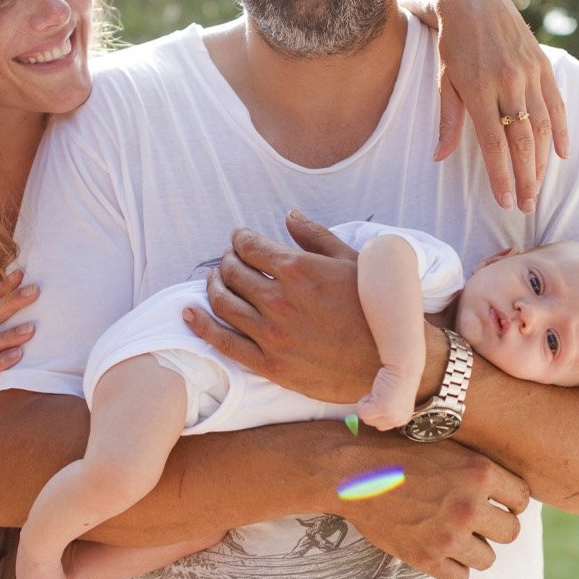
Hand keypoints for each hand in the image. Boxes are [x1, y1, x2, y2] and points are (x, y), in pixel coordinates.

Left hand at [187, 211, 376, 402]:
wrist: (389, 362)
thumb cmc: (375, 309)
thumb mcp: (352, 262)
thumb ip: (315, 236)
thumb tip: (289, 215)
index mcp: (299, 270)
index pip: (250, 246)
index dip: (240, 239)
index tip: (239, 238)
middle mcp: (279, 300)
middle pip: (233, 272)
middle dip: (227, 260)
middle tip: (229, 259)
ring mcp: (271, 334)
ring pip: (223, 302)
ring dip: (213, 285)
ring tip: (215, 280)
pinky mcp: (269, 364)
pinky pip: (222, 341)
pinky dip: (200, 324)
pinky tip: (188, 313)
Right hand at [332, 435, 528, 578]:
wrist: (351, 470)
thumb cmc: (398, 451)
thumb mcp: (445, 445)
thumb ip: (477, 465)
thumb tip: (506, 485)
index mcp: (479, 471)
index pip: (522, 499)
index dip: (510, 501)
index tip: (496, 501)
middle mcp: (469, 505)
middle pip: (511, 533)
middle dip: (496, 527)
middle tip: (477, 520)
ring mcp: (448, 535)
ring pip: (488, 559)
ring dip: (475, 549)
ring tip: (456, 535)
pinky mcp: (425, 557)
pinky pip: (460, 578)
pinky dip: (454, 568)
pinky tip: (440, 550)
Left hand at [429, 0, 568, 213]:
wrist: (475, 1)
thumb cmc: (453, 45)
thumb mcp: (444, 80)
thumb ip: (448, 120)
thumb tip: (439, 157)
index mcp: (479, 89)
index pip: (494, 144)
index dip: (501, 176)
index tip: (505, 201)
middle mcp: (508, 83)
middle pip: (523, 141)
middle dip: (526, 178)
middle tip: (526, 206)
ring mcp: (529, 73)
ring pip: (543, 127)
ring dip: (543, 162)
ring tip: (539, 189)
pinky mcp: (543, 65)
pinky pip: (558, 104)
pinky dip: (562, 131)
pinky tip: (563, 155)